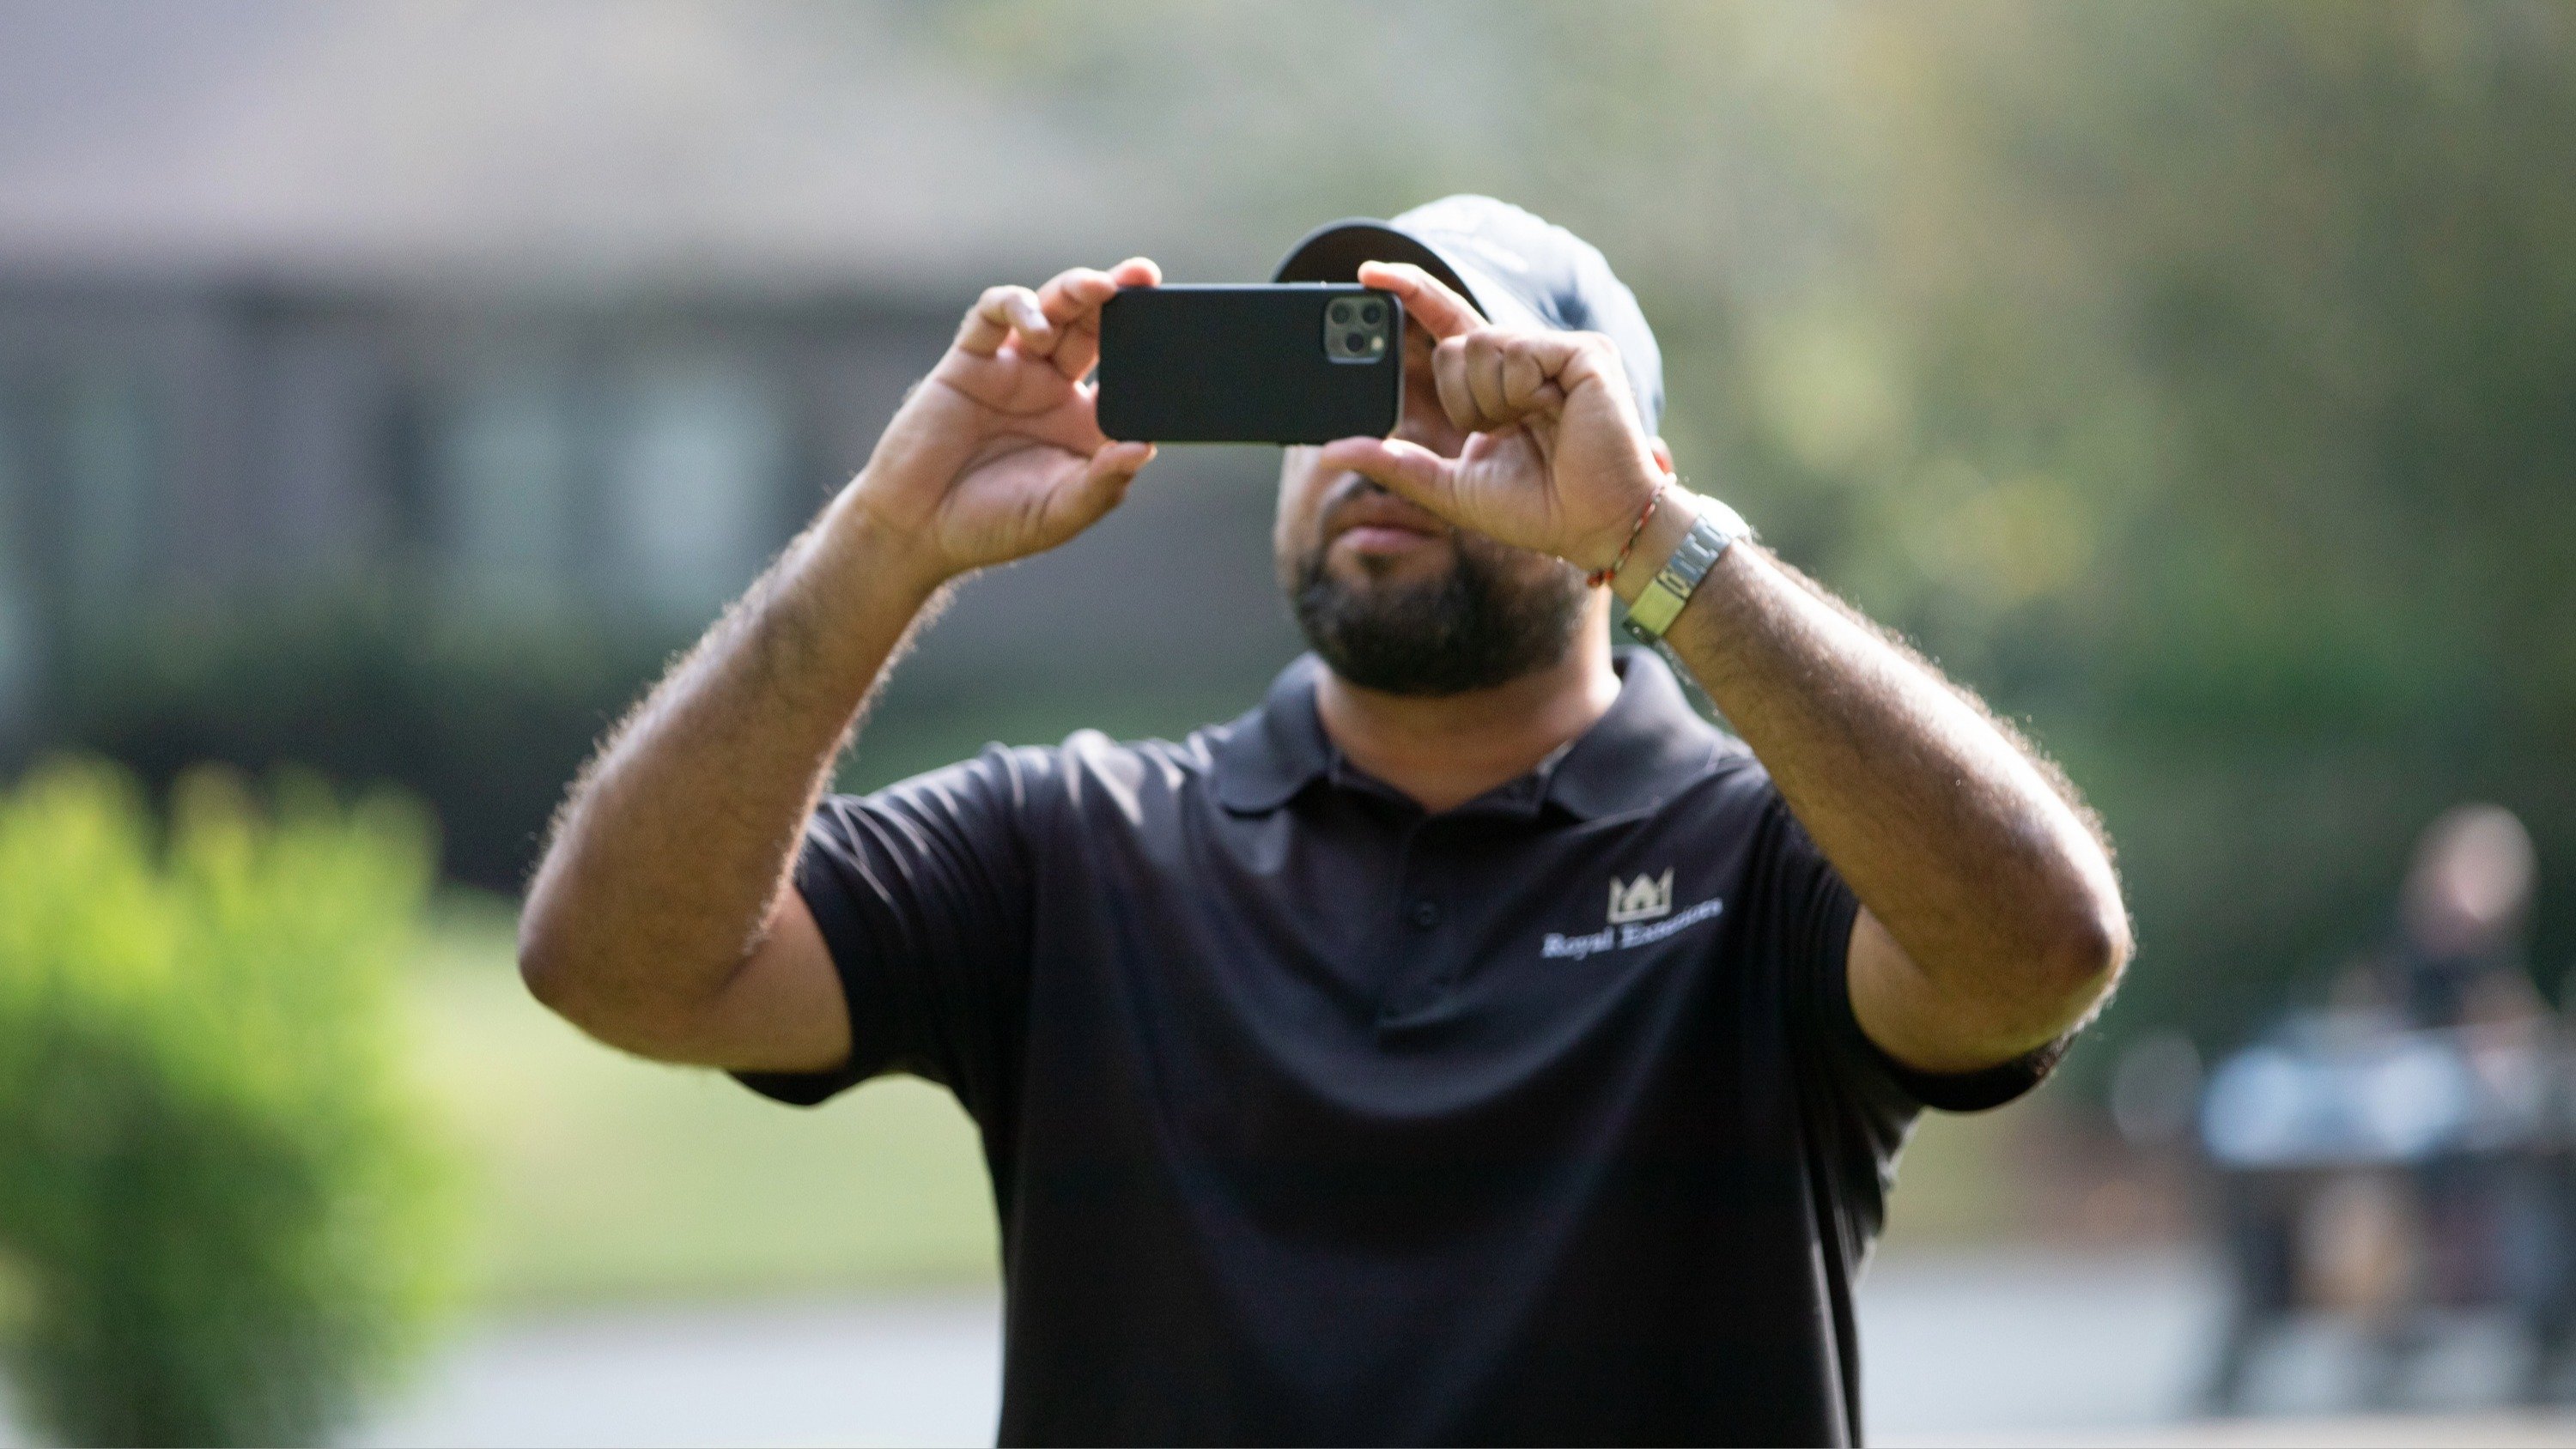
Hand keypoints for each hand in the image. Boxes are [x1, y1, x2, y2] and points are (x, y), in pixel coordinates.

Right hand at [847, 258, 1161, 582]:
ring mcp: (1012, 369)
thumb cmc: (991, 525)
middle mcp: (1052, 388)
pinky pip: (993, 315)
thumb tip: (1144, 448)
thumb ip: (1102, 484)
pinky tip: (1034, 330)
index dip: (1150, 350)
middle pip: (1094, 328)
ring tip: (1098, 288)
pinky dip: (1017, 308)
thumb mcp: (1059, 514)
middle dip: (1121, 298)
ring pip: (1051, 310)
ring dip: (1076, 291)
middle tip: (1144, 276)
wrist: (916, 529)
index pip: (1127, 374)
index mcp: (1084, 423)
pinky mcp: (969, 359)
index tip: (1178, 331)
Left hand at [1314, 261, 1665, 573]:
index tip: (1365, 272)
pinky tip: (1555, 414)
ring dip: (1492, 402)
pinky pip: (1516, 353)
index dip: (1409, 292)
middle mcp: (1528, 357)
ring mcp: (1558, 350)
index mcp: (1499, 382)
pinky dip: (1521, 393)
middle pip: (1453, 346)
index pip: (1446, 324)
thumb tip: (1332, 450)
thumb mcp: (1449, 488)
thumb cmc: (1538, 510)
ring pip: (1479, 347)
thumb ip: (1394, 464)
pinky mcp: (1584, 351)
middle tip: (1509, 434)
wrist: (1596, 527)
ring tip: (1537, 428)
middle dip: (1464, 402)